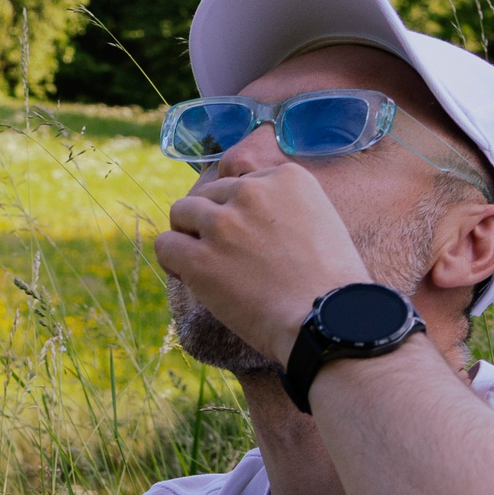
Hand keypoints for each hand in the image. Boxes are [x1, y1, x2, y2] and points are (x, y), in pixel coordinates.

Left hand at [151, 144, 375, 366]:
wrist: (326, 318)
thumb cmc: (328, 282)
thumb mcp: (318, 220)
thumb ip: (282, 207)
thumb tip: (248, 218)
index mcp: (286, 177)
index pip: (240, 181)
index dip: (238, 210)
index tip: (250, 238)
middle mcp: (252, 192)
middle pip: (209, 194)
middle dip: (211, 221)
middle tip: (226, 255)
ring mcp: (224, 224)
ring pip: (181, 213)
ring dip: (188, 236)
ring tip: (205, 264)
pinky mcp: (200, 259)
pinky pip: (165, 245)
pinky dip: (171, 259)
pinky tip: (187, 275)